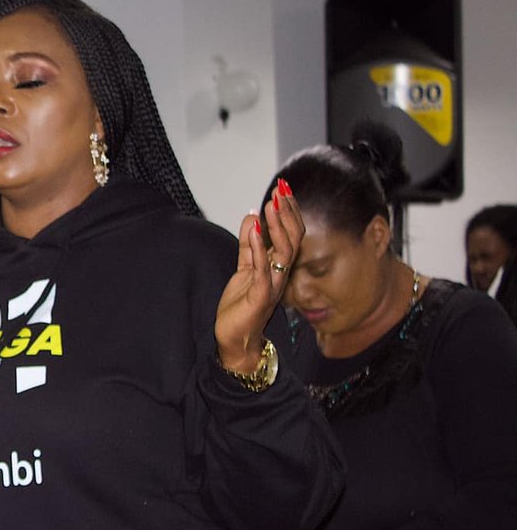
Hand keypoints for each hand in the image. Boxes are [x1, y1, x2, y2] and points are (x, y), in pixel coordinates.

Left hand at [215, 179, 303, 372]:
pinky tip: (254, 230)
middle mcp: (280, 274)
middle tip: (280, 191)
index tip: (283, 190)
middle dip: (287, 213)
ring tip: (270, 205)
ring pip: (284, 252)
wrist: (236, 339)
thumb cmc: (241, 307)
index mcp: (278, 267)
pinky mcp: (260, 297)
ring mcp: (273, 286)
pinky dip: (259, 249)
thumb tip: (251, 217)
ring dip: (276, 227)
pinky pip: (263, 270)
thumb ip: (248, 245)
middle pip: (292, 239)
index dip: (288, 212)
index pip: (290, 234)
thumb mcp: (243, 269)